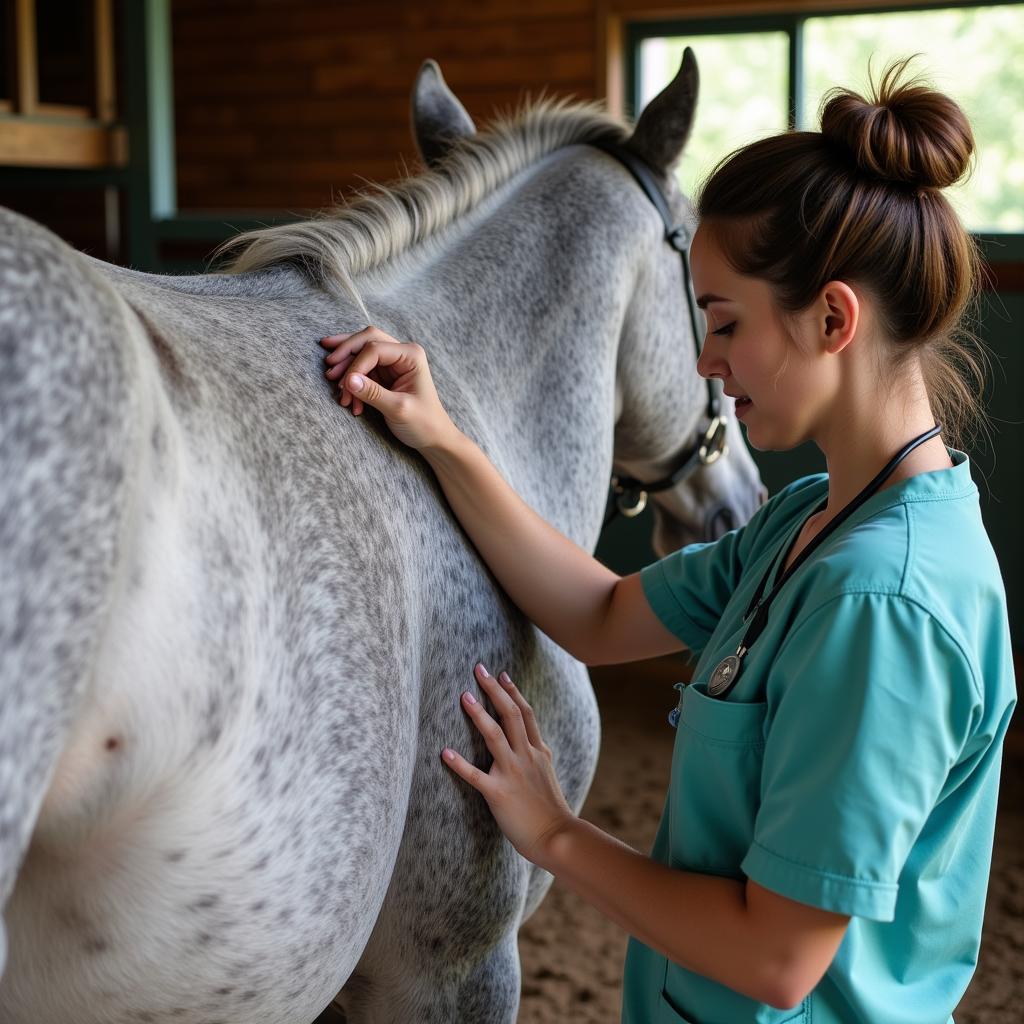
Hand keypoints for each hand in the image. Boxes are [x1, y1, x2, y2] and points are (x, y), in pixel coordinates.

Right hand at [320, 325, 458, 450]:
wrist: (433, 438)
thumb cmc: (423, 424)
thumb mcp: (398, 409)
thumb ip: (373, 393)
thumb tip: (348, 380)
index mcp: (411, 356)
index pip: (375, 348)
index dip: (356, 364)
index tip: (344, 385)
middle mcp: (402, 354)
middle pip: (366, 340)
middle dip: (345, 353)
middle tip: (328, 368)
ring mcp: (393, 363)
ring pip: (361, 353)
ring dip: (346, 370)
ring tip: (336, 390)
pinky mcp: (385, 375)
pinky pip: (362, 371)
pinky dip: (352, 383)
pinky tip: (348, 400)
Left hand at [442, 664, 574, 869]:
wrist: (557, 837)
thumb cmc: (551, 810)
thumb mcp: (549, 775)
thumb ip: (540, 757)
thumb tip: (538, 745)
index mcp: (538, 752)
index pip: (525, 714)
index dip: (513, 692)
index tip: (502, 675)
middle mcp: (526, 756)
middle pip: (511, 714)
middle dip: (494, 690)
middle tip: (479, 670)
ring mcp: (513, 773)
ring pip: (494, 736)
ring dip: (478, 714)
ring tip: (464, 696)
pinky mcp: (498, 793)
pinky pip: (475, 776)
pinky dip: (459, 764)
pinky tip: (444, 752)